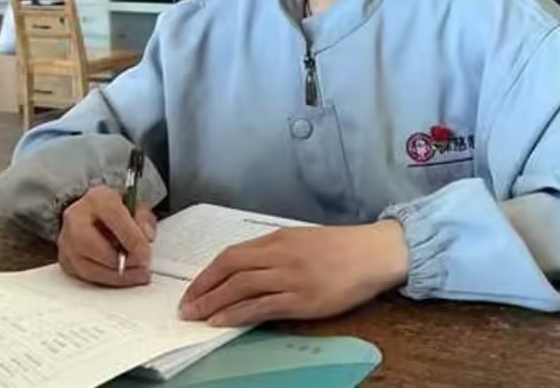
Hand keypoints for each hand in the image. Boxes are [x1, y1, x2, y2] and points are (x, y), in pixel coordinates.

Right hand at [57, 185, 155, 286]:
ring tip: (136, 275)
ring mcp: (66, 240)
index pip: (114, 218)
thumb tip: (146, 237)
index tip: (146, 253)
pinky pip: (85, 276)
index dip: (131, 238)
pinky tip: (122, 278)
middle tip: (141, 266)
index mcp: (97, 198)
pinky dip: (107, 279)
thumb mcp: (136, 204)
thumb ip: (144, 218)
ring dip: (116, 276)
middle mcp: (76, 218)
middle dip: (121, 261)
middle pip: (94, 246)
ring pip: (88, 266)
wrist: (93, 212)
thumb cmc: (116, 209)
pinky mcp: (65, 260)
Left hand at [179, 221, 408, 325]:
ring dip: (213, 303)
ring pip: (241, 288)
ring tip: (195, 317)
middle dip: (203, 288)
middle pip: (231, 270)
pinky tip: (221, 322)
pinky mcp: (303, 300)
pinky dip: (236, 314)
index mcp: (279, 238)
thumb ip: (276, 251)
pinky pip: (261, 307)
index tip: (192, 287)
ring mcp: (291, 277)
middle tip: (185, 306)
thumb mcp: (303, 239)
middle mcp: (280, 255)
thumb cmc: (341, 247)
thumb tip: (247, 268)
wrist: (374, 253)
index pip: (232, 254)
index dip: (208, 272)